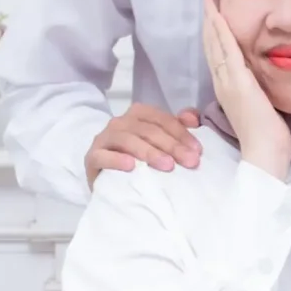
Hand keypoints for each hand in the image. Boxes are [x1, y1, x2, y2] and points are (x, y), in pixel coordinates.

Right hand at [85, 104, 202, 184]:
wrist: (106, 176)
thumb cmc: (137, 157)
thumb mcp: (158, 141)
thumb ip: (176, 127)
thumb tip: (193, 118)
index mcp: (138, 114)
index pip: (162, 119)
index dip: (181, 133)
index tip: (197, 151)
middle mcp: (120, 122)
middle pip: (148, 130)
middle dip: (172, 145)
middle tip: (190, 162)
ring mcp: (104, 139)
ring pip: (127, 140)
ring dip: (149, 152)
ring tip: (167, 166)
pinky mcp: (92, 157)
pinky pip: (103, 156)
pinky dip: (117, 160)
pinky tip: (131, 167)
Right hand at [202, 0, 290, 178]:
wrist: (263, 153)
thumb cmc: (264, 137)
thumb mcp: (257, 108)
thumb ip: (253, 94)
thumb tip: (257, 85)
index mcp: (227, 88)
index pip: (217, 55)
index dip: (213, 33)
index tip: (212, 14)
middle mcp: (223, 82)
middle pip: (211, 44)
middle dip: (209, 19)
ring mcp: (228, 81)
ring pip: (215, 42)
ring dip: (211, 18)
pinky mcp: (238, 81)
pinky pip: (226, 49)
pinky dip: (220, 30)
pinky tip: (216, 14)